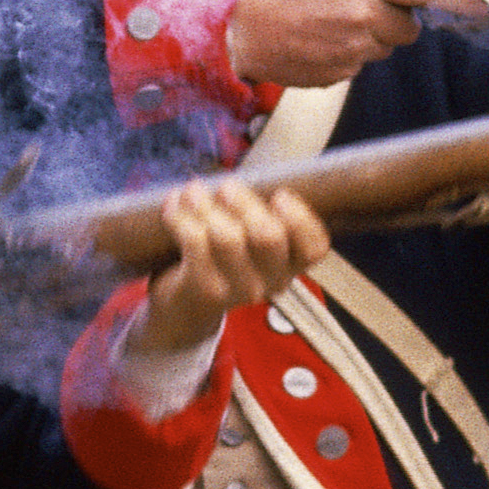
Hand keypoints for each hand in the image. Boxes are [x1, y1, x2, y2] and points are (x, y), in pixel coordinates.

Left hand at [134, 177, 330, 355]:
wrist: (186, 307)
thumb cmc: (222, 259)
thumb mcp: (249, 240)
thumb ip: (254, 211)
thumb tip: (233, 180)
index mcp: (290, 264)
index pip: (315, 247)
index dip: (301, 219)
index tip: (280, 195)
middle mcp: (272, 281)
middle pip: (269, 235)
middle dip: (243, 202)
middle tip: (225, 186)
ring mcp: (240, 289)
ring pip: (228, 237)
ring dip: (205, 204)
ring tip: (192, 191)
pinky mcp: (206, 289)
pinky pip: (194, 241)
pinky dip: (180, 216)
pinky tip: (173, 205)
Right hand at [223, 0, 488, 86]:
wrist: (235, 26)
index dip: (458, 0)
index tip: (484, 7)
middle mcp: (367, 14)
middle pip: (408, 27)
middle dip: (392, 19)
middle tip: (361, 8)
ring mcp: (355, 47)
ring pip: (383, 48)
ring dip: (367, 38)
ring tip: (330, 24)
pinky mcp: (341, 73)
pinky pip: (358, 66)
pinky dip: (345, 57)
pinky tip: (318, 42)